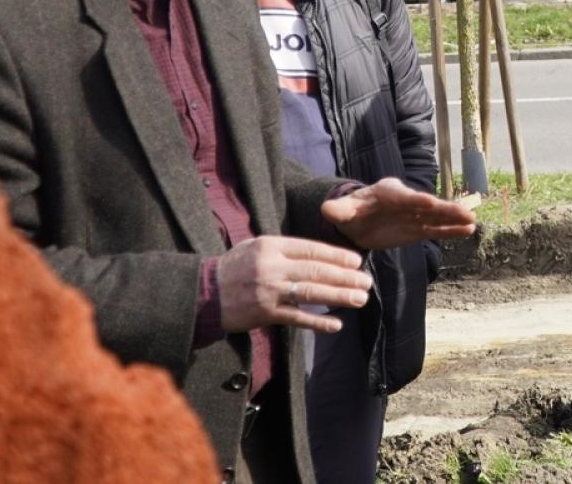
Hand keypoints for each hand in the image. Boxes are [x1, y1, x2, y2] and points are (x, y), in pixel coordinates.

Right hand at [217, 235, 372, 334]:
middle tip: (366, 282)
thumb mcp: (256, 246)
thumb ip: (285, 249)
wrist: (205, 293)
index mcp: (271, 246)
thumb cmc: (234, 267)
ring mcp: (269, 291)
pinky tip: (335, 324)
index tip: (356, 262)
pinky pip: (297, 318)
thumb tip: (319, 254)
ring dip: (338, 297)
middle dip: (344, 277)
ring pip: (311, 293)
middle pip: (316, 271)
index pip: (311, 249)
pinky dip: (317, 322)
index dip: (336, 256)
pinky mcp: (265, 313)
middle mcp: (272, 266)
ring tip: (360, 299)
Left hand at [321, 177, 476, 250]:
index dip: (415, 200)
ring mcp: (413, 215)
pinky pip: (435, 230)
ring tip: (472, 221)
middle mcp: (405, 201)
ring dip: (454, 219)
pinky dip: (450, 230)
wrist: (356, 220)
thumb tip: (326, 209)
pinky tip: (467, 231)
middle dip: (445, 209)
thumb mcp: (341, 211)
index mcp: (387, 193)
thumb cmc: (349, 211)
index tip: (429, 203)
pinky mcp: (417, 229)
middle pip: (427, 206)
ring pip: (436, 217)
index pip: (403, 197)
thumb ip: (337, 210)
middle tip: (464, 211)